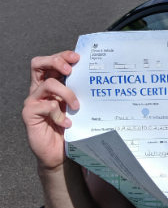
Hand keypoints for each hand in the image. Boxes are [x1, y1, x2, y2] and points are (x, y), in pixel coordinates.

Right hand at [22, 51, 79, 169]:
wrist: (60, 151)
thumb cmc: (72, 124)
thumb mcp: (77, 103)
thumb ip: (79, 89)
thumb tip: (97, 73)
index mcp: (51, 82)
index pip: (52, 61)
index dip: (63, 55)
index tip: (78, 58)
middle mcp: (40, 89)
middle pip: (38, 64)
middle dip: (56, 61)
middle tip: (70, 70)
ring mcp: (33, 100)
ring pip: (48, 84)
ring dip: (66, 93)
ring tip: (76, 106)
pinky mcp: (29, 114)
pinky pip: (46, 106)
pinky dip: (60, 114)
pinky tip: (68, 123)